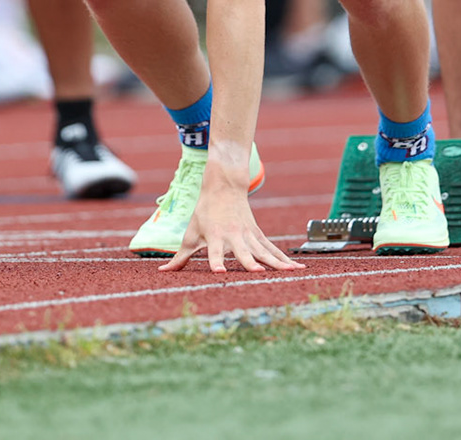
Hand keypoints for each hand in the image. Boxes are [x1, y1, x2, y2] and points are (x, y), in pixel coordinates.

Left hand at [160, 171, 303, 274]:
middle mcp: (233, 236)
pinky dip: (284, 259)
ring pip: (264, 250)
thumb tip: (163, 272)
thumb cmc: (205, 213)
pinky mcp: (258, 234)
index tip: (220, 272)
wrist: (224, 186)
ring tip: (291, 273)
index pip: (213, 252)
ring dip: (277, 262)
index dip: (216, 262)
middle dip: (250, 263)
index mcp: (215, 236)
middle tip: (258, 274)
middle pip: (243, 252)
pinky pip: (272, 249)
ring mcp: (248, 234)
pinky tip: (296, 268)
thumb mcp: (190, 233)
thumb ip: (180, 257)